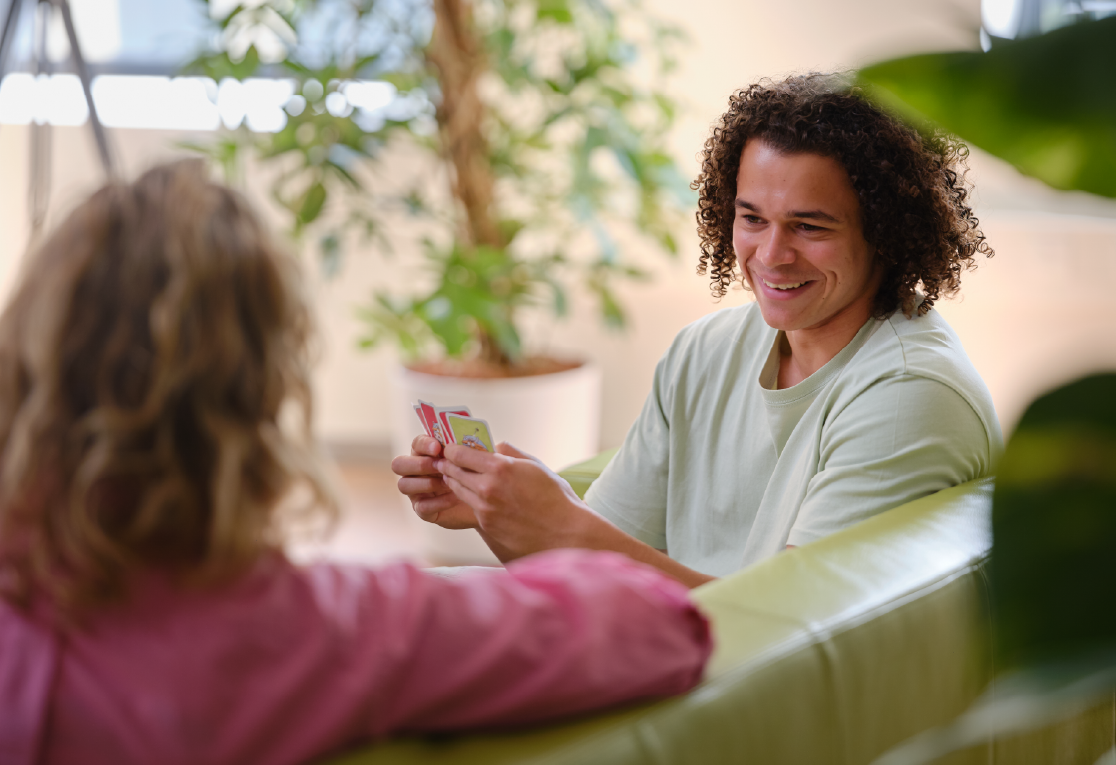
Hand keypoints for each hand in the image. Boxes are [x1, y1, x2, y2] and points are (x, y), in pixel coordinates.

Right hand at [391, 436, 477, 529]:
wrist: (485, 501)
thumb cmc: (478, 474)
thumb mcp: (478, 459)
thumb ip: (475, 449)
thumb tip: (488, 441)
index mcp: (425, 453)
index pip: (416, 443)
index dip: (424, 444)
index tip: (438, 447)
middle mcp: (415, 470)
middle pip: (399, 464)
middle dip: (418, 464)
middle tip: (438, 466)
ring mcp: (415, 490)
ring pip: (404, 485)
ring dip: (426, 483)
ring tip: (449, 483)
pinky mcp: (423, 509)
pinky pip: (421, 506)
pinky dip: (438, 502)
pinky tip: (454, 498)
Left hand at [434, 442, 595, 558]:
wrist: (563, 532)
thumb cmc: (555, 497)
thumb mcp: (535, 466)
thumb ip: (511, 453)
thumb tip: (495, 446)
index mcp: (500, 468)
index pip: (461, 454)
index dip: (452, 449)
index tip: (450, 448)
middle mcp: (487, 488)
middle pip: (454, 471)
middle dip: (449, 464)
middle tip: (446, 460)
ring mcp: (485, 508)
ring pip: (458, 490)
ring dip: (454, 482)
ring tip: (455, 476)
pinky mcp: (486, 524)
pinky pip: (471, 506)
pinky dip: (469, 498)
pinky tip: (474, 495)